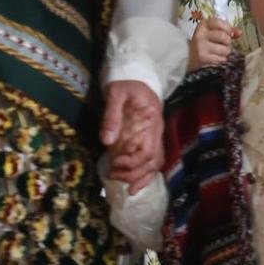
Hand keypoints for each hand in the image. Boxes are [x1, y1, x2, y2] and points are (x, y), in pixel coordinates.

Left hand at [102, 79, 164, 193]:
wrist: (137, 76)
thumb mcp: (115, 94)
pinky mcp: (150, 139)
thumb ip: (111, 116)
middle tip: (115, 177)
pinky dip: (146, 174)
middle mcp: (156, 133)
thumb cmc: (126, 84)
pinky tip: (136, 183)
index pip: (147, 150)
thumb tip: (106, 141)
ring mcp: (155, 136)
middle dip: (135, 174)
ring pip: (155, 163)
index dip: (132, 162)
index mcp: (151, 123)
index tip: (115, 163)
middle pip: (153, 161)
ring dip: (142, 177)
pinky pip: (153, 160)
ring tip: (128, 188)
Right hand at [186, 18, 235, 72]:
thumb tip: (239, 32)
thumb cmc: (207, 45)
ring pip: (224, 49)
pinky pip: (221, 59)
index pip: (218, 22)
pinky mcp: (202, 57)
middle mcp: (200, 34)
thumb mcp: (214, 34)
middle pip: (223, 36)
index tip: (228, 34)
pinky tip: (215, 59)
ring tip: (219, 53)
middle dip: (227, 43)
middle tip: (223, 45)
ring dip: (225, 53)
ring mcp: (200, 46)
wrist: (192, 62)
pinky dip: (221, 60)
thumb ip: (228, 31)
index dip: (227, 28)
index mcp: (203, 25)